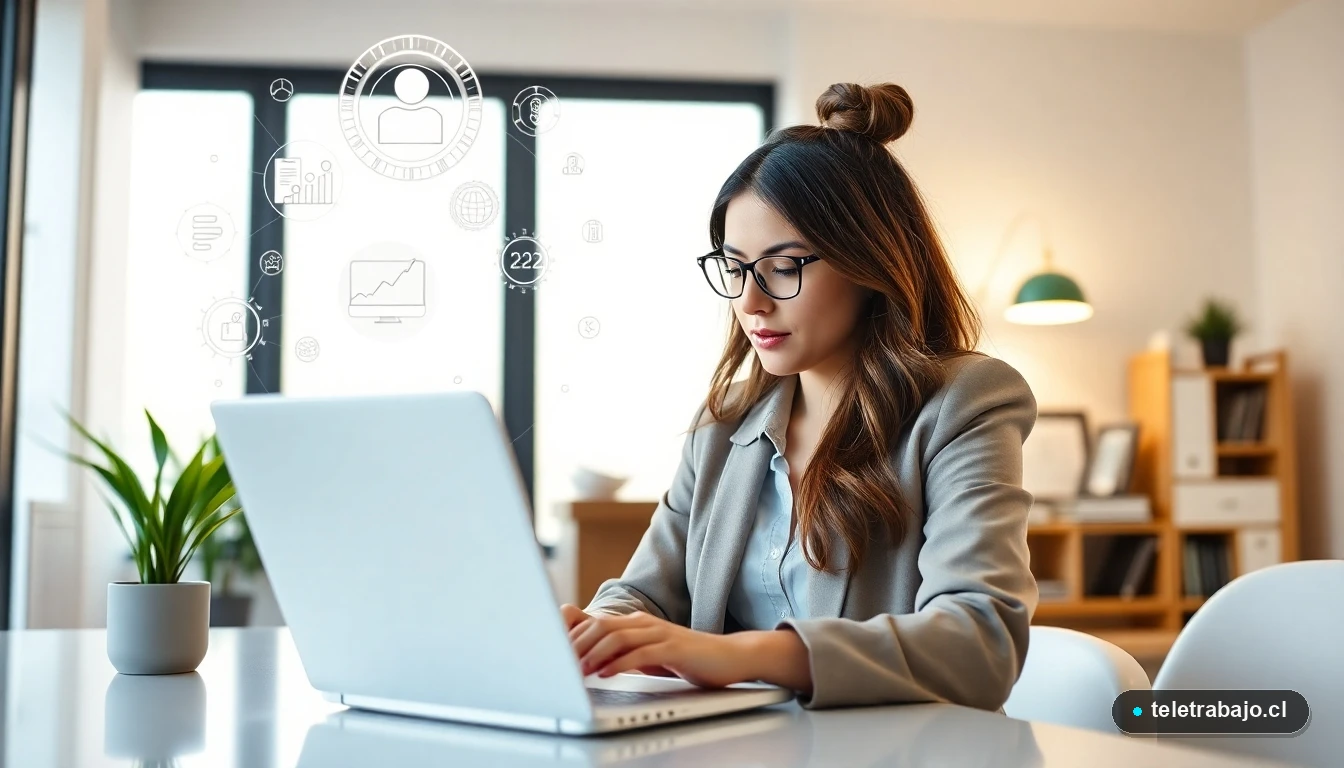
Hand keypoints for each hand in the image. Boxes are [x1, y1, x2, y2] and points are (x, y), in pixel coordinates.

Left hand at [564, 609, 754, 688]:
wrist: (729, 657)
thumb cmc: (689, 659)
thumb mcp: (651, 656)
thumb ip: (625, 655)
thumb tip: (594, 664)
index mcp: (638, 623)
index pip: (598, 623)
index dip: (574, 637)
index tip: (555, 654)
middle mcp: (646, 623)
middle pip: (602, 626)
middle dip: (577, 644)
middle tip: (559, 663)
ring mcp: (660, 633)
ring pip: (617, 637)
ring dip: (594, 654)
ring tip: (578, 670)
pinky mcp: (673, 648)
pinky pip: (640, 653)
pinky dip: (619, 663)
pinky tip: (606, 674)